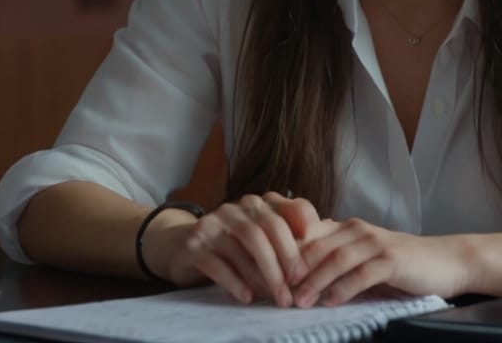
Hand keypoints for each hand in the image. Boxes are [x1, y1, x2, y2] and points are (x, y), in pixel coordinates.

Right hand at [147, 192, 319, 305]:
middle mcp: (236, 208)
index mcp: (258, 204)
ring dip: (265, 274)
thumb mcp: (260, 238)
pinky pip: (217, 262)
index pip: (288, 209)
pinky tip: (247, 297)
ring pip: (244, 244)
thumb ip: (288, 237)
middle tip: (297, 286)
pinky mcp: (193, 244)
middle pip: (267, 227)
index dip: (305, 229)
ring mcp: (213, 224)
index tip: (315, 256)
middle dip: (286, 258)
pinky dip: (235, 281)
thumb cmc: (231, 246)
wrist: (180, 247)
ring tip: (278, 297)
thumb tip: (322, 246)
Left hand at [292, 218, 473, 306]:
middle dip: (293, 271)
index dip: (285, 256)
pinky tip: (331, 301)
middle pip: (316, 248)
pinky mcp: (392, 260)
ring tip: (299, 302)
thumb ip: (337, 264)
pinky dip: (343, 288)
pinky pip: (362, 273)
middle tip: (276, 293)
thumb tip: (300, 281)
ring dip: (314, 282)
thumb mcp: (365, 259)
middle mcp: (358, 231)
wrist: (447, 261)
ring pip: (336, 260)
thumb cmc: (403, 265)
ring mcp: (376, 243)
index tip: (268, 276)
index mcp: (347, 229)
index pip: (308, 237)